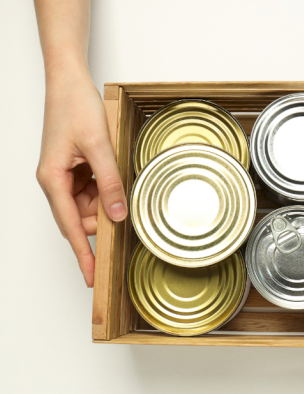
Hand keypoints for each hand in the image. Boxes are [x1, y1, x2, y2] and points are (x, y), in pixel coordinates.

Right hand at [36, 69, 126, 286]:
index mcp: (53, 180)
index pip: (69, 227)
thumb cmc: (74, 108)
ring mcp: (67, 176)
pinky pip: (94, 189)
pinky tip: (114, 174)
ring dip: (107, 200)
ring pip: (90, 205)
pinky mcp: (77, 169)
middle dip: (104, 217)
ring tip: (118, 177)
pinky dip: (107, 188)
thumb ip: (110, 182)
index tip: (92, 277)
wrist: (69, 82)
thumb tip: (117, 215)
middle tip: (126, 209)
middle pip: (82, 217)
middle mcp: (57, 182)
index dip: (83, 254)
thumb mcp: (99, 146)